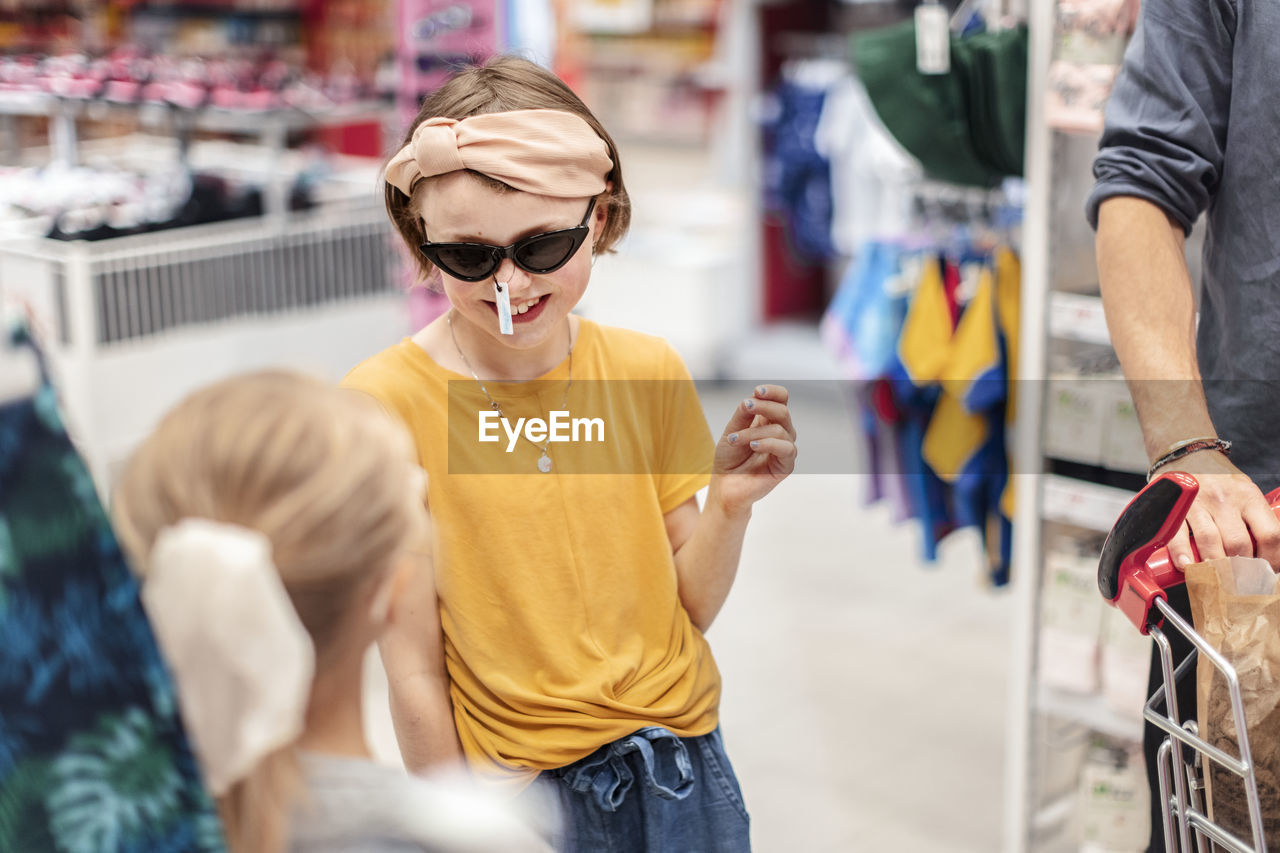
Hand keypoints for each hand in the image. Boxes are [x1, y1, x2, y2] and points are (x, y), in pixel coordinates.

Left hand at [709, 384, 796, 515]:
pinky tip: (753, 446)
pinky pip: (786, 449)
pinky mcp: (786, 466)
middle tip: (746, 407)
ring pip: (781, 430)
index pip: (781, 399)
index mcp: (768, 421)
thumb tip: (752, 398)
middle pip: (783, 411)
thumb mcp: (731, 432)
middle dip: (764, 406)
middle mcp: (780, 433)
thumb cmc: (729, 460)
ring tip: (735, 440)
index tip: (757, 391)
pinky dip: (768, 444)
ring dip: (755, 432)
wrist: (725, 487)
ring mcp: (784, 449)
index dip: (773, 392)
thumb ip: (742, 415)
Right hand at [1156, 450, 1279, 569]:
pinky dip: (1183, 554)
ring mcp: (1198, 503)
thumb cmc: (1220, 482)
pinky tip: (1188, 566)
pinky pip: (1178, 535)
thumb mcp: (1246, 494)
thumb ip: (1255, 521)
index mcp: (1249, 497)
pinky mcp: (1175, 508)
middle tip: (1241, 585)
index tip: (1268, 574)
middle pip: (1239, 544)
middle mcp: (1225, 499)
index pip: (1271, 534)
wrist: (1188, 454)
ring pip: (1211, 542)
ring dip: (1214, 567)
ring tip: (1217, 580)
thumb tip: (1267, 559)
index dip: (1272, 560)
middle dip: (1241, 570)